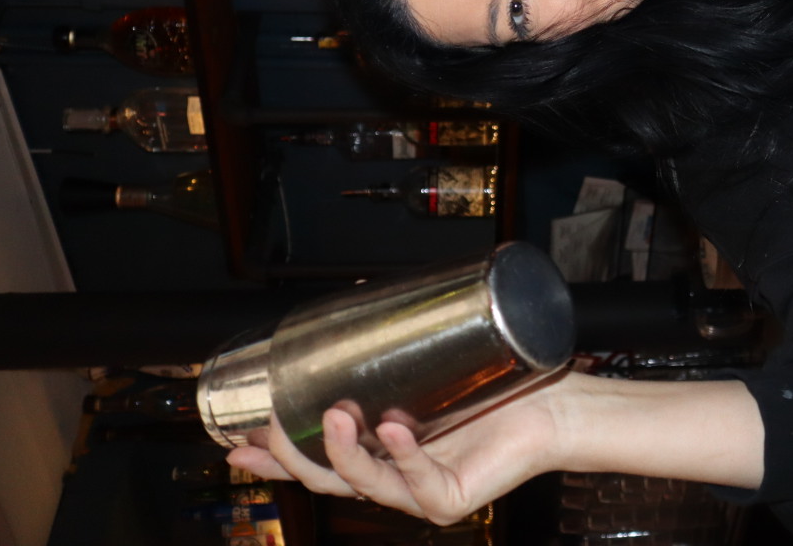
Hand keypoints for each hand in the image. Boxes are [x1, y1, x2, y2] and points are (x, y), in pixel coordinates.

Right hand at [225, 375, 564, 524]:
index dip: (275, 456)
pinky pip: (419, 480)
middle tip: (268, 423)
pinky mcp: (449, 499)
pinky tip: (392, 430)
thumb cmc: (500, 386)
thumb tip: (353, 293)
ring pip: (364, 483)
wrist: (555, 407)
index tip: (237, 440)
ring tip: (333, 415)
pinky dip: (403, 454)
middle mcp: (395, 479)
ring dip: (341, 452)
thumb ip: (392, 346)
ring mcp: (420, 494)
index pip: (318, 461)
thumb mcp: (431, 365)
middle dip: (291, 456)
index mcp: (383, 453)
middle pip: (327, 479)